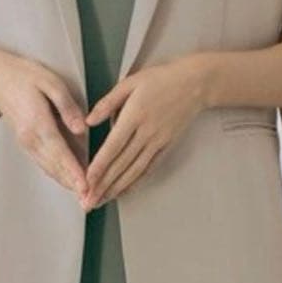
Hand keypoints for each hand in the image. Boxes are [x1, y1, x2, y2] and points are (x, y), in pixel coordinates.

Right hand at [0, 49, 88, 202]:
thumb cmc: (26, 75)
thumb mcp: (51, 83)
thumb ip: (67, 107)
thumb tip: (81, 129)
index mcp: (38, 123)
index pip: (61, 152)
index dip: (74, 171)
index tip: (86, 187)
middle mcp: (30, 139)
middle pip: (55, 167)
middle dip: (73, 184)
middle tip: (91, 201)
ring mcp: (26, 143)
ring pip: (49, 168)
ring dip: (65, 183)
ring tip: (83, 197)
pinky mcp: (25, 142)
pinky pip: (43, 163)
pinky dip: (57, 174)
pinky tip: (68, 180)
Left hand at [81, 57, 204, 208]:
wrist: (194, 85)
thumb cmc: (160, 80)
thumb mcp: (130, 83)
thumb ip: (107, 102)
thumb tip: (88, 121)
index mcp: (135, 116)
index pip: (113, 146)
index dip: (99, 166)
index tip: (86, 181)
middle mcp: (146, 133)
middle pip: (122, 164)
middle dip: (103, 185)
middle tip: (88, 202)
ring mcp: (158, 142)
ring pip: (135, 171)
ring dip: (117, 188)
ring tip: (101, 201)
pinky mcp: (167, 147)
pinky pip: (149, 168)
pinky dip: (136, 182)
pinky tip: (124, 191)